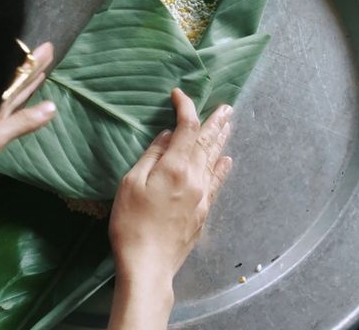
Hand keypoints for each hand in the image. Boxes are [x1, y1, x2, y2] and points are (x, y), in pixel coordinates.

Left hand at [0, 42, 56, 182]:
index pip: (18, 76)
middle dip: (32, 65)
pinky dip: (20, 94)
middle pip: (16, 80)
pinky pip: (9, 102)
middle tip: (48, 48)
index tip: (47, 46)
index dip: (32, 62)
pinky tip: (26, 90)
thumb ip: (23, 121)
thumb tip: (52, 106)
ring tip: (40, 65)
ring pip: (13, 90)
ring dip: (27, 78)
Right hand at [107, 88, 233, 329]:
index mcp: (175, 167)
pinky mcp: (203, 212)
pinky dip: (221, 168)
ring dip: (220, 140)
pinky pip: (217, 182)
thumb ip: (151, 157)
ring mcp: (203, 196)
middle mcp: (195, 178)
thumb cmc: (131, 224)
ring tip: (227, 124)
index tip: (178, 95)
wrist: (148, 265)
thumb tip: (166, 136)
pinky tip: (226, 160)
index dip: (185, 108)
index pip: (187, 128)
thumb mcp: (131, 184)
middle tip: (225, 107)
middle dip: (214, 122)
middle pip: (207, 142)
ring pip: (214, 160)